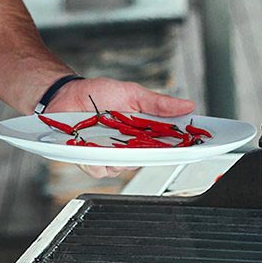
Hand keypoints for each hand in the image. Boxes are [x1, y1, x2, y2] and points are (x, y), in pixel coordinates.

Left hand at [47, 77, 195, 179]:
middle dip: (148, 153)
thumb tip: (187, 105)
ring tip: (108, 136)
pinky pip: (99, 169)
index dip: (182, 148)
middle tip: (143, 139)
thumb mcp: (132, 93)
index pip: (168, 145)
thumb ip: (158, 103)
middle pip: (147, 160)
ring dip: (118, 155)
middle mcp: (128, 147)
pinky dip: (96, 159)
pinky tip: (90, 145)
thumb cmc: (98, 93)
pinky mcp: (90, 160)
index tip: (195, 146)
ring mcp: (109, 155)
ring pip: (123, 168)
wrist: (66, 95)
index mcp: (143, 132)